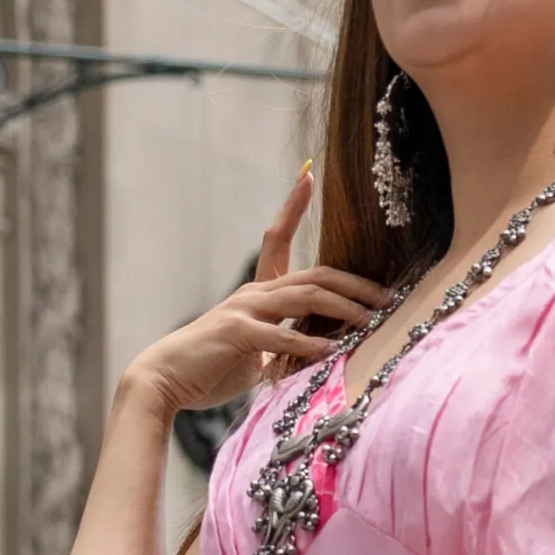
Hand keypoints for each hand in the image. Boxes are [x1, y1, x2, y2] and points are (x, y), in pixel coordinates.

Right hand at [131, 170, 387, 417]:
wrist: (167, 378)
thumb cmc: (212, 369)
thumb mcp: (258, 356)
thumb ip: (285, 349)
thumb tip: (318, 356)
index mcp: (258, 292)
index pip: (278, 239)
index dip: (292, 206)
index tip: (307, 176)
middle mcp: (254, 292)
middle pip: (314, 276)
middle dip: (354, 284)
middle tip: (387, 297)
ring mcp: (245, 309)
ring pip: (305, 297)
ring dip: (343, 308)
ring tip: (371, 319)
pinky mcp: (237, 333)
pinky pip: (280, 335)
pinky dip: (309, 344)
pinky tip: (331, 351)